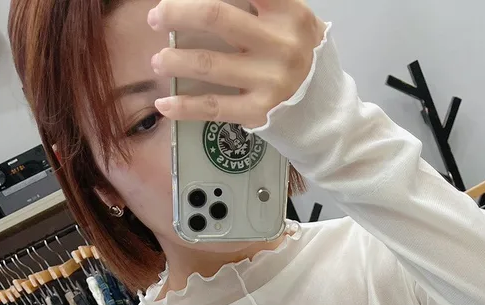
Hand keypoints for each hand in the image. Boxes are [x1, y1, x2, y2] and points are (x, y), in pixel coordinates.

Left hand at [149, 0, 324, 128]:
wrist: (326, 114)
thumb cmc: (303, 61)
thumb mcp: (294, 22)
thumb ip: (264, 4)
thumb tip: (206, 3)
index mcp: (289, 13)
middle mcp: (281, 44)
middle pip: (215, 15)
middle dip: (176, 12)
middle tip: (157, 16)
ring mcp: (270, 80)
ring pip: (207, 63)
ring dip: (173, 60)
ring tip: (159, 60)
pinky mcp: (259, 111)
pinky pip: (212, 107)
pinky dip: (183, 107)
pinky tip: (165, 104)